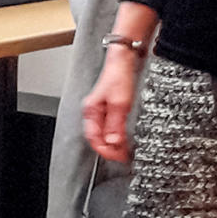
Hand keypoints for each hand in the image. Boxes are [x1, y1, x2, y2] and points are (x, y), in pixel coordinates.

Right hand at [81, 45, 141, 161]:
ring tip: (124, 150)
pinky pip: (110, 127)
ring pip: (104, 134)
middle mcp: (93, 112)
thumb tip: (113, 143)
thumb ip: (116, 125)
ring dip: (113, 144)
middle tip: (123, 157)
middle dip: (109, 150)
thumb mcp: (120, 103)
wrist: (124, 60)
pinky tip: (123, 138)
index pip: (94, 139)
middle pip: (98, 138)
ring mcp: (101, 110)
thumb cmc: (119, 76)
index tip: (118, 157)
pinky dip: (116, 136)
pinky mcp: (109, 108)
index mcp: (91, 111)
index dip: (105, 151)